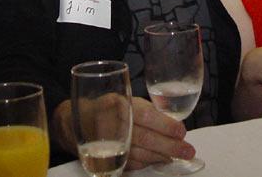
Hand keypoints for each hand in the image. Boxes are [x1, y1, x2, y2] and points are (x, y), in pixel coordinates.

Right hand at [50, 96, 194, 170]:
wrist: (74, 120)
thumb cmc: (107, 107)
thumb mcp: (125, 99)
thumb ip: (146, 109)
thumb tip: (173, 122)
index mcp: (118, 104)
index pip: (146, 116)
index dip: (166, 125)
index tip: (182, 131)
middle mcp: (112, 124)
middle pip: (144, 138)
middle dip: (169, 146)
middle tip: (187, 150)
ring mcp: (107, 144)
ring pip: (139, 154)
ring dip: (161, 156)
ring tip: (178, 156)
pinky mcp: (105, 158)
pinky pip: (130, 164)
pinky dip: (147, 163)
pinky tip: (160, 160)